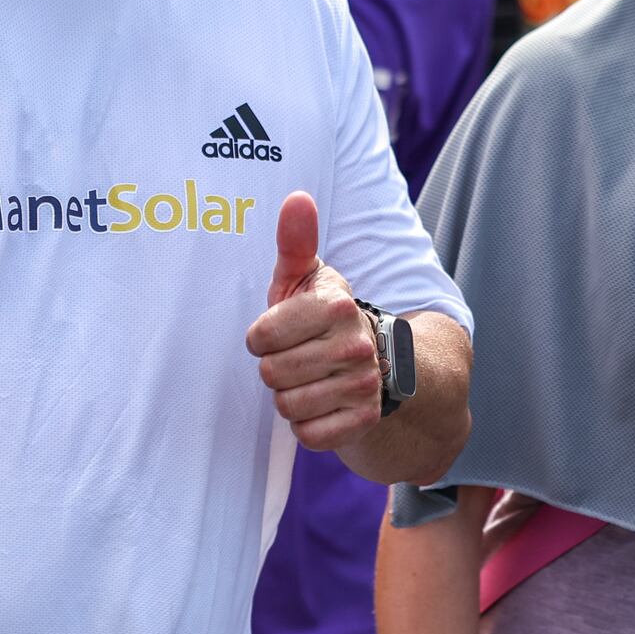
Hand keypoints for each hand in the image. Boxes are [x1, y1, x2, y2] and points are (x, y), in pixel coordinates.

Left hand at [245, 192, 386, 452]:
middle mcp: (355, 344)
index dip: (260, 338)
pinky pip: (309, 435)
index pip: (259, 337)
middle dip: (274, 369)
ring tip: (308, 379)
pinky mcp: (365, 420)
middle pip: (271, 374)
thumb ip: (295, 241)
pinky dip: (307, 426)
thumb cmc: (320, 317)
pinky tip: (321, 405)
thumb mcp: (304, 277)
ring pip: (287, 406)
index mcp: (336, 305)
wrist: (375, 362)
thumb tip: (297, 198)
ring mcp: (363, 384)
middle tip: (296, 357)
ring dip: (289, 397)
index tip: (279, 332)